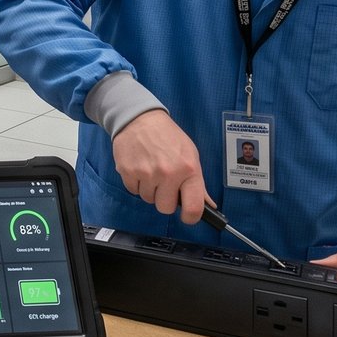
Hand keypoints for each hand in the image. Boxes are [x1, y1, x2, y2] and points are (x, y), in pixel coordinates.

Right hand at [110, 109, 208, 223]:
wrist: (140, 119)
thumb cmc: (168, 136)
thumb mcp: (190, 155)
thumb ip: (198, 182)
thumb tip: (208, 205)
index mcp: (188, 169)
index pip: (193, 208)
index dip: (190, 217)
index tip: (187, 216)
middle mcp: (168, 173)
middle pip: (165, 208)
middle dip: (165, 199)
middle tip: (165, 184)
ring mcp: (146, 173)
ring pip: (148, 199)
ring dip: (150, 190)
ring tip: (151, 170)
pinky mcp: (128, 172)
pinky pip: (133, 191)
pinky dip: (137, 183)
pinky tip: (140, 167)